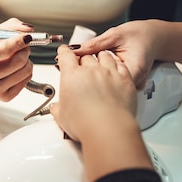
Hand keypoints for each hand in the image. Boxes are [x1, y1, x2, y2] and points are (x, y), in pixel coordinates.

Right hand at [0, 18, 33, 100]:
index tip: (27, 36)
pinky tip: (16, 68)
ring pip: (26, 71)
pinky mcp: (4, 97)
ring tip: (17, 56)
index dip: (18, 41)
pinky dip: (26, 70)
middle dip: (25, 49)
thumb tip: (28, 30)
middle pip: (19, 61)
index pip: (3, 50)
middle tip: (22, 44)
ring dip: (27, 60)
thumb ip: (9, 28)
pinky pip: (27, 80)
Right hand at [51, 46, 152, 181]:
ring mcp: (109, 73)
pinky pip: (121, 65)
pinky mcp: (125, 79)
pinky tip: (117, 68)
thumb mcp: (62, 116)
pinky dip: (117, 65)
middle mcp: (91, 70)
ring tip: (100, 63)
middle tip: (83, 66)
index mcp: (72, 75)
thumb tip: (56, 108)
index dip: (64, 53)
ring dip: (101, 58)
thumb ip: (58, 108)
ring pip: (105, 56)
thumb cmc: (85, 122)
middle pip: (86, 56)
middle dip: (83, 59)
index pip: (66, 56)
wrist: (108, 129)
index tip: (64, 52)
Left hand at [71, 20, 160, 88]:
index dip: (88, 73)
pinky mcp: (126, 86)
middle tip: (82, 61)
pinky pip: (111, 84)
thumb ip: (95, 44)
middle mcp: (133, 83)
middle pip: (105, 85)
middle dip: (90, 75)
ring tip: (95, 62)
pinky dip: (103, 77)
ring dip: (96, 76)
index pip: (106, 80)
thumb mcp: (115, 35)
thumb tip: (75, 50)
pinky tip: (101, 68)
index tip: (77, 66)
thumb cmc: (139, 35)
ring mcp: (130, 86)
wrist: (153, 38)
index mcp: (134, 71)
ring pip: (107, 86)